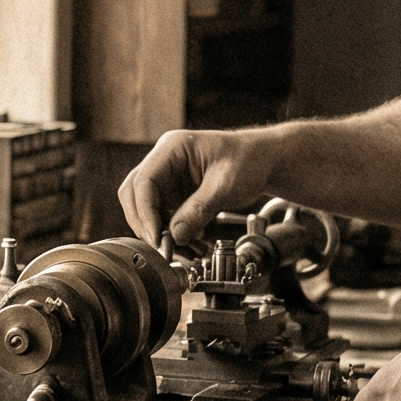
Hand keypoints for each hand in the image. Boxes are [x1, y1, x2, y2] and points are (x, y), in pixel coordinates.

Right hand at [118, 129, 276, 247]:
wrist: (265, 161)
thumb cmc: (249, 160)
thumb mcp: (225, 185)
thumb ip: (198, 210)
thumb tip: (175, 236)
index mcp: (172, 148)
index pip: (143, 181)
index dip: (145, 212)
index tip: (156, 237)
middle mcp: (164, 162)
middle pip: (135, 195)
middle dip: (146, 224)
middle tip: (163, 247)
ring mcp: (168, 179)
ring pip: (148, 211)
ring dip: (161, 234)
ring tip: (186, 252)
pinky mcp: (176, 195)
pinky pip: (165, 218)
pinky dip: (173, 235)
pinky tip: (191, 247)